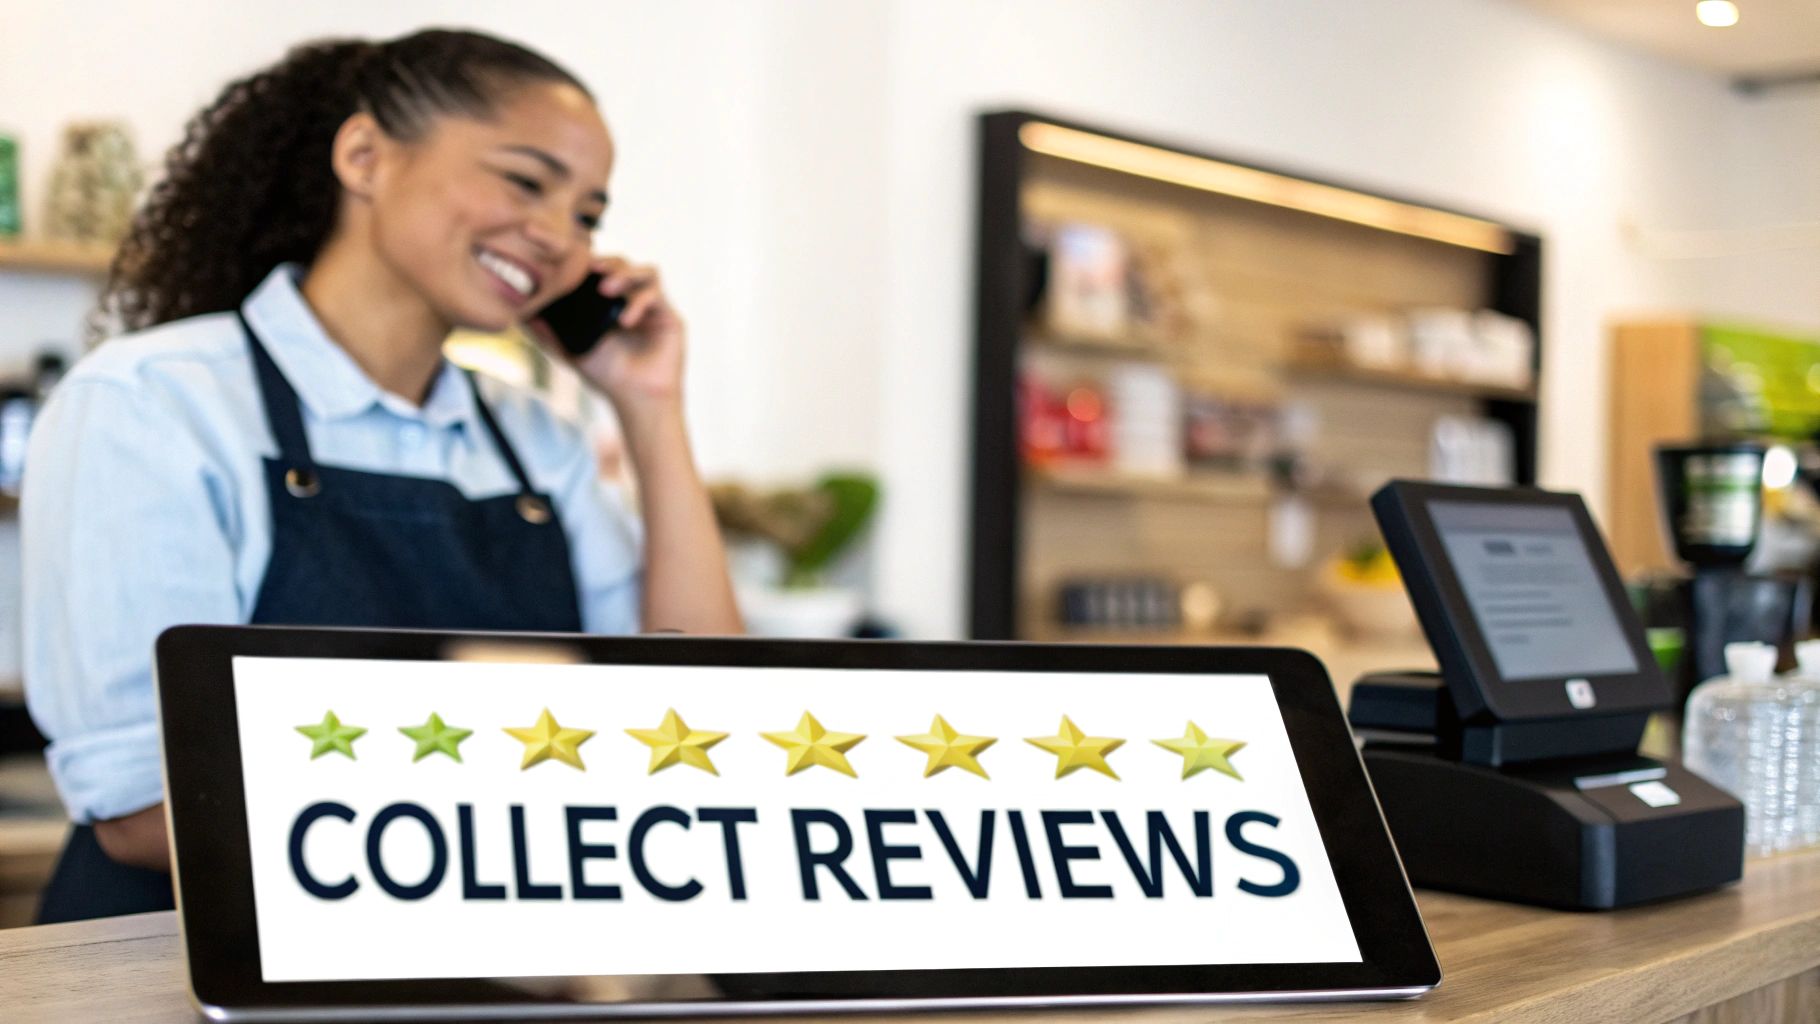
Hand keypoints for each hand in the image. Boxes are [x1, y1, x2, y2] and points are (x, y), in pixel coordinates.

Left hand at [529, 255, 684, 422]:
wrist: (636, 400)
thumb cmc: (606, 375)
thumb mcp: (569, 350)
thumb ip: (546, 332)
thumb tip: (518, 314)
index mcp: (607, 299)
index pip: (592, 267)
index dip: (573, 250)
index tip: (546, 239)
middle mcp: (630, 296)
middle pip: (621, 261)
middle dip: (606, 260)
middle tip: (590, 268)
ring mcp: (651, 304)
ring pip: (644, 270)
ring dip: (625, 274)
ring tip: (606, 288)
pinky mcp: (668, 316)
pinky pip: (656, 294)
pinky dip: (639, 302)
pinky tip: (626, 321)